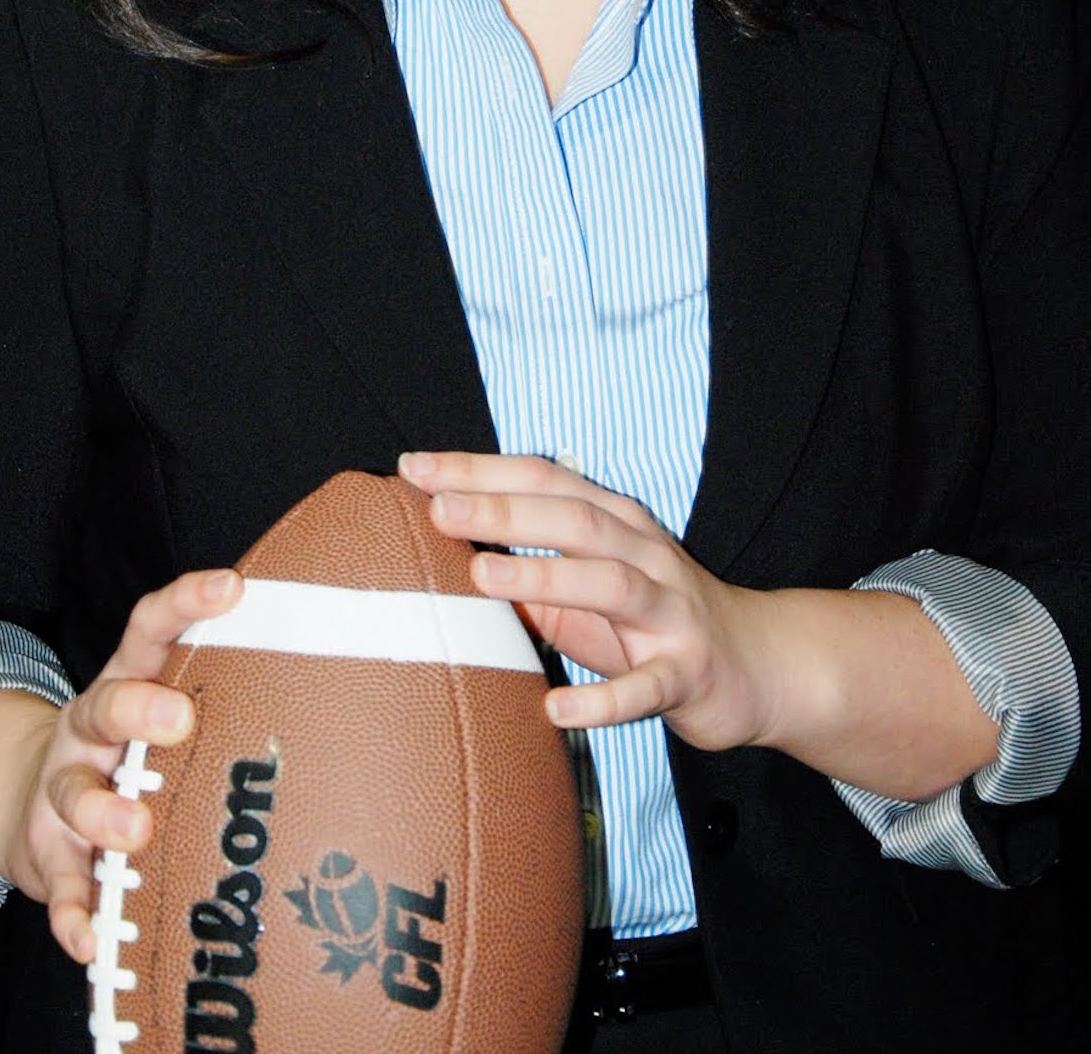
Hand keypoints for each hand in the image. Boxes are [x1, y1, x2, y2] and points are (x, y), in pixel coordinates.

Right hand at [0, 568, 242, 962]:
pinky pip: (59, 885)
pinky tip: (90, 936)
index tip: (230, 587)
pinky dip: (72, 912)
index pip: (151, 627)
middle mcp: (90, 728)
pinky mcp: (49, 855)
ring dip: (102, 810)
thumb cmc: (133, 753)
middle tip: (179, 718)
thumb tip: (341, 679)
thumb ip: (228, 695)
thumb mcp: (164, 711)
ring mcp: (64, 789)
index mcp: (129, 682)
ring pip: (73, 791)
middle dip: (139, 708)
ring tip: (135, 830)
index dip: (186, 602)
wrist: (31, 805)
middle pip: (106, 702)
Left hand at [399, 451, 776, 748]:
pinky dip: (602, 697)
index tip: (416, 466)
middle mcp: (644, 554)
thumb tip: (448, 558)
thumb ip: (530, 574)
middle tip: (439, 508)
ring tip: (483, 575)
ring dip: (545, 575)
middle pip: (574, 517)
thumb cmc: (652, 622)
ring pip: (610, 582)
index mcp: (615, 523)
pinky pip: (646, 686)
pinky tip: (556, 708)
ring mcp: (669, 612)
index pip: (544, 479)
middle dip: (505, 508)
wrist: (760, 665)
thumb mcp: (588, 589)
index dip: (480, 470)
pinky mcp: (688, 672)